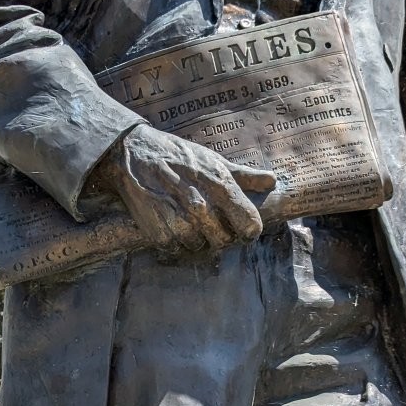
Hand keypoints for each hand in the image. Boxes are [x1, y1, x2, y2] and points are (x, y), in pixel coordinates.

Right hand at [89, 125, 275, 254]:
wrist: (134, 154)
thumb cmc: (178, 156)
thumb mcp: (214, 160)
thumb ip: (244, 176)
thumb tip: (272, 182)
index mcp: (221, 186)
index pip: (250, 226)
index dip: (248, 230)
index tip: (241, 227)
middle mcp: (201, 206)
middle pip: (225, 241)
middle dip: (222, 236)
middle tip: (212, 226)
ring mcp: (179, 221)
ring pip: (201, 249)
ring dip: (198, 241)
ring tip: (191, 225)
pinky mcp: (158, 232)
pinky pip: (177, 251)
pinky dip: (177, 244)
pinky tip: (173, 228)